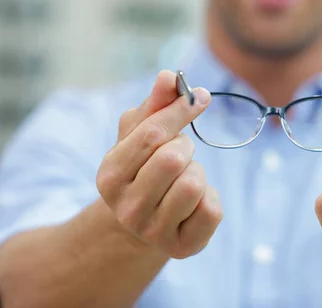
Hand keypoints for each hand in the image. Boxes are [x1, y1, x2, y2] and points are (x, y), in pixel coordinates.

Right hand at [96, 70, 222, 258]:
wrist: (143, 221)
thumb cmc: (143, 167)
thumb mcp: (140, 134)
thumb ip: (155, 104)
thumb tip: (169, 75)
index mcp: (109, 176)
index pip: (151, 134)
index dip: (181, 109)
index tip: (201, 96)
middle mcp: (127, 208)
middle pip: (173, 158)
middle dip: (185, 146)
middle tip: (179, 153)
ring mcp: (153, 232)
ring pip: (194, 183)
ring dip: (197, 172)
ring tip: (183, 178)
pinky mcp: (183, 247)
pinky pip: (212, 208)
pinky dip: (210, 196)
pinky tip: (193, 201)